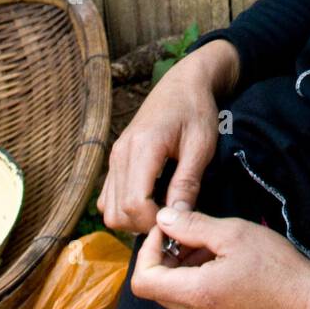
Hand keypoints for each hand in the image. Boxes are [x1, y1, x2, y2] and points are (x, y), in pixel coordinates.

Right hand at [97, 41, 239, 233]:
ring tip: (163, 209)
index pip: (134, 204)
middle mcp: (120, 154)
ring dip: (132, 219)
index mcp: (142, 148)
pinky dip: (124, 207)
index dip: (154, 221)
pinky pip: (108, 197)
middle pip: (116, 213)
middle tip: (173, 217)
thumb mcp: (201, 146)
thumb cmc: (197, 111)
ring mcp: (114, 156)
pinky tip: (152, 199)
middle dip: (143, 225)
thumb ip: (187, 182)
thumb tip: (177, 218)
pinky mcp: (115, 159)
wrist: (184, 83)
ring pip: (107, 209)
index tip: (178, 220)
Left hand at [130, 206, 309, 308]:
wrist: (308, 301)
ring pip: (175, 293)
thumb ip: (193, 226)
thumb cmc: (275, 266)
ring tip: (210, 242)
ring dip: (182, 265)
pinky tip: (220, 259)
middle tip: (190, 231)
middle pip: (157, 287)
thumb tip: (164, 217)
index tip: (168, 229)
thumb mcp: (233, 233)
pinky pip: (193, 301)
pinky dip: (196, 278)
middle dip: (166, 254)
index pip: (143, 280)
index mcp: (195, 294)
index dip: (148, 250)